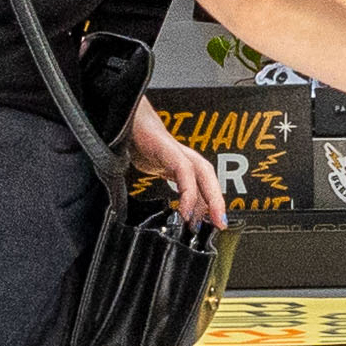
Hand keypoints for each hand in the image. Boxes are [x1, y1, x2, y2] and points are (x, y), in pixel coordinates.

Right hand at [130, 104, 230, 228]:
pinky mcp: (166, 147)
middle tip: (220, 224)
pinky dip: (187, 191)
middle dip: (217, 201)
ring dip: (208, 196)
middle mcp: (184, 155)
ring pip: (202, 172)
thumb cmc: (140, 144)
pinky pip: (183, 170)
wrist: (124, 121)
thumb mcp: (156, 171)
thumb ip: (167, 188)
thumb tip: (174, 216)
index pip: (205, 184)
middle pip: (208, 177)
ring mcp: (176, 151)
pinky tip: (184, 208)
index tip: (217, 224)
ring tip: (205, 221)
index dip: (213, 204)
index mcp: (184, 162)